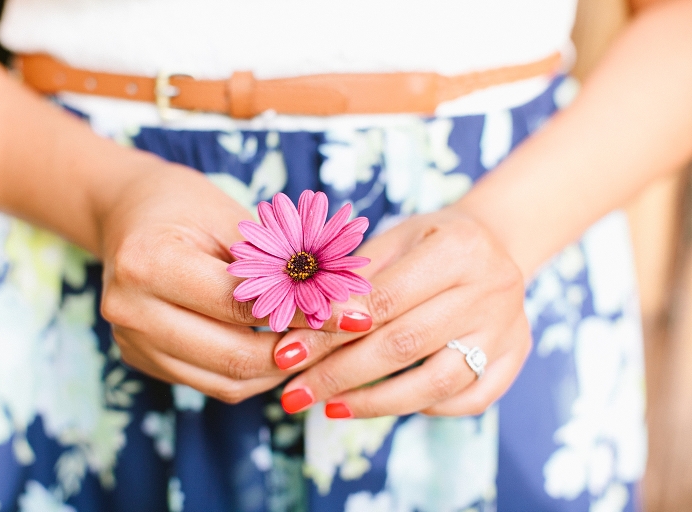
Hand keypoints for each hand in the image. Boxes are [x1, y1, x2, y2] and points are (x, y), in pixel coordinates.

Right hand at [97, 161, 370, 401]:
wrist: (126, 214)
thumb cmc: (182, 204)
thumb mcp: (230, 217)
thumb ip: (277, 265)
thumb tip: (345, 305)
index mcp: (148, 264)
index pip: (242, 305)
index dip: (305, 313)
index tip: (355, 313)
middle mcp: (130, 311)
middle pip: (234, 356)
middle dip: (301, 351)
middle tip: (345, 337)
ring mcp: (132, 343)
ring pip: (226, 382)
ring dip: (281, 370)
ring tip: (321, 345)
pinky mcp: (142, 360)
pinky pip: (211, 383)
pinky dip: (254, 374)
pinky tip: (283, 352)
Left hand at [274, 206, 530, 416]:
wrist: (496, 241)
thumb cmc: (429, 240)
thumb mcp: (393, 239)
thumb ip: (353, 279)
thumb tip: (299, 323)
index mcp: (457, 249)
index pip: (384, 301)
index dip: (331, 331)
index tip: (287, 354)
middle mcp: (490, 290)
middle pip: (405, 345)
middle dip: (340, 374)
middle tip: (294, 394)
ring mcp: (507, 328)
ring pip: (438, 382)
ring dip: (376, 402)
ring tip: (330, 407)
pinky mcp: (517, 356)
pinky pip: (470, 399)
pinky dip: (427, 408)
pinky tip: (388, 403)